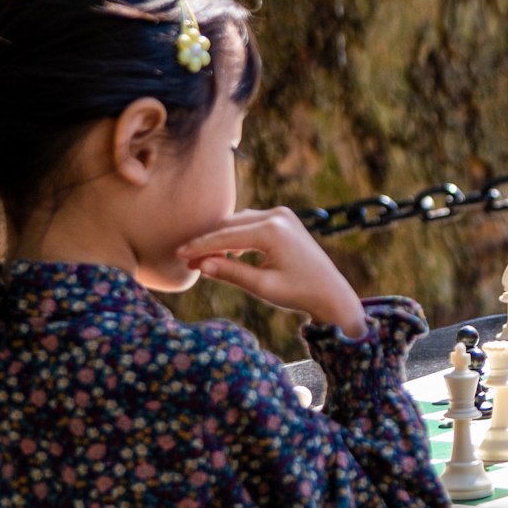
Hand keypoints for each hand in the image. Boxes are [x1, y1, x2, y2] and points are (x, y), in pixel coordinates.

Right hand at [177, 207, 366, 338]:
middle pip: (229, 225)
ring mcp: (282, 215)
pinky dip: (236, 235)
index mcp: (272, 231)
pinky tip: (228, 252)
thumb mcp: (262, 286)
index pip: (225, 236)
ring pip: (238, 222)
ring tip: (204, 260)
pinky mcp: (284, 219)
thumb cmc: (298, 292)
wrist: (330, 290)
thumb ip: (230, 273)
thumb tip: (199, 265)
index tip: (178, 255)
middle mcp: (277, 216)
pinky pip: (251, 223)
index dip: (199, 246)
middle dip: (208, 243)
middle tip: (188, 262)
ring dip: (221, 238)